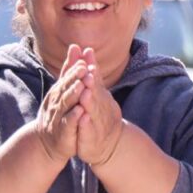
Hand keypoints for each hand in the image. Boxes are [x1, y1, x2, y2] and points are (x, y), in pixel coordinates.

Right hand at [35, 45, 86, 163]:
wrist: (46, 144)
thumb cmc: (58, 113)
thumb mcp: (63, 90)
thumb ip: (69, 70)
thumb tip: (75, 46)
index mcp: (57, 92)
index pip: (66, 79)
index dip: (74, 70)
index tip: (84, 60)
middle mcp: (55, 103)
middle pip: (65, 89)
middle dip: (74, 79)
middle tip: (84, 68)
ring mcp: (57, 118)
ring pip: (65, 105)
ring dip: (73, 95)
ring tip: (82, 86)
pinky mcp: (62, 133)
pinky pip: (68, 124)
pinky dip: (74, 118)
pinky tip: (81, 112)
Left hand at [71, 46, 123, 167]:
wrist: (110, 144)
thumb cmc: (100, 114)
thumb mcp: (96, 92)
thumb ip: (91, 72)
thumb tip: (86, 48)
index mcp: (101, 96)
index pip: (96, 80)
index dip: (92, 70)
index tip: (87, 58)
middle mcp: (103, 107)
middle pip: (97, 94)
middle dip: (93, 84)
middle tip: (87, 74)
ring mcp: (99, 123)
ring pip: (95, 112)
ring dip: (90, 103)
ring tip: (85, 95)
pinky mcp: (93, 138)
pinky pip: (90, 131)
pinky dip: (87, 125)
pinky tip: (83, 120)